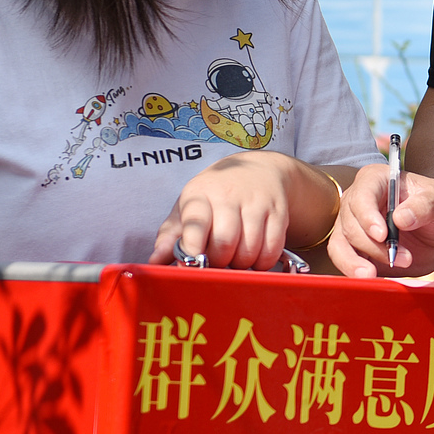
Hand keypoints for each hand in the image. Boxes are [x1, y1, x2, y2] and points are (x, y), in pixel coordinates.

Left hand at [151, 152, 331, 269]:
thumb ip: (170, 235)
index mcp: (200, 194)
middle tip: (217, 260)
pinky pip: (272, 249)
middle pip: (225, 242)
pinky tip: (254, 257)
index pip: (196, 223)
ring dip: (241, 264)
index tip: (192, 264)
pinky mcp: (278, 212)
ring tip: (234, 257)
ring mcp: (256, 203)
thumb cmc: (215, 194)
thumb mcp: (188, 207)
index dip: (193, 247)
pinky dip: (262, 262)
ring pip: (249, 249)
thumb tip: (155, 261)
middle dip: (219, 262)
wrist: (257, 169)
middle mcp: (229, 195)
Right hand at [330, 163, 433, 277]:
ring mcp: (353, 224)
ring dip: (355, 262)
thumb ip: (426, 205)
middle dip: (374, 246)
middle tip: (404, 258)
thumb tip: (401, 218)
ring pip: (340, 243)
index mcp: (377, 180)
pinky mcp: (354, 248)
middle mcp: (359, 200)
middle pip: (350, 223)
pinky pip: (343, 260)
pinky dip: (352, 270)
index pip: (362, 195)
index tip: (382, 235)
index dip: (368, 216)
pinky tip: (369, 278)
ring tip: (372, 275)